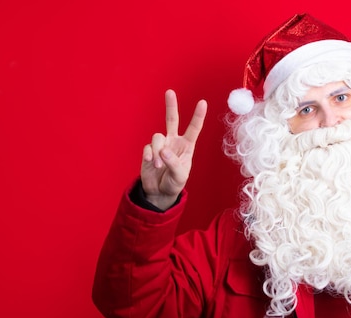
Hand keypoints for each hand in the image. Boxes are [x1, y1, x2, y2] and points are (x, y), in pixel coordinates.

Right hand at [141, 89, 206, 210]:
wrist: (159, 192)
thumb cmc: (174, 183)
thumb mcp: (180, 176)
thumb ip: (173, 163)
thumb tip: (164, 150)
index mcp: (186, 146)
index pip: (193, 129)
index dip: (198, 116)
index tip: (203, 102)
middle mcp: (173, 142)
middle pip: (172, 120)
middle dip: (171, 106)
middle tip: (170, 92)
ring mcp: (160, 145)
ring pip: (157, 136)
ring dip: (157, 151)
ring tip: (159, 165)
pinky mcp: (149, 151)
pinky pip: (147, 147)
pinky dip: (149, 155)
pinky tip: (150, 162)